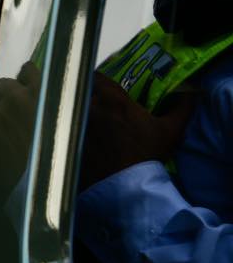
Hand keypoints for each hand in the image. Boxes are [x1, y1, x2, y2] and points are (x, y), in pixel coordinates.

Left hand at [79, 74, 194, 188]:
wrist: (127, 185)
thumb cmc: (148, 154)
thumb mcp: (171, 130)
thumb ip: (182, 108)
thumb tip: (191, 92)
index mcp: (114, 101)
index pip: (98, 77)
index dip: (101, 80)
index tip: (108, 86)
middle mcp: (92, 108)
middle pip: (84, 92)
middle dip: (92, 95)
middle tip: (103, 105)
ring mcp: (79, 125)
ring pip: (75, 109)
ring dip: (83, 112)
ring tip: (95, 122)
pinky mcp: (73, 140)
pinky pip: (71, 128)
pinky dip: (77, 130)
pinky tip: (88, 138)